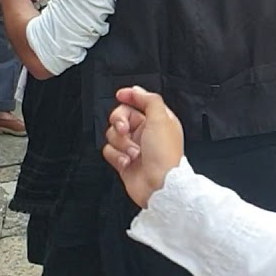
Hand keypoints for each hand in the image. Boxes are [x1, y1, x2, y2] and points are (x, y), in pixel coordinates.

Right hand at [102, 86, 185, 206]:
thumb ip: (149, 100)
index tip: (120, 95)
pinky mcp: (124, 160)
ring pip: (112, 134)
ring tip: (134, 152)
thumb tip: (136, 90)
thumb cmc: (165, 155)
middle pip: (120, 116)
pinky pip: (109, 151)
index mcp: (158, 120)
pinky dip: (117, 156)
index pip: (139, 101)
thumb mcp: (162, 119)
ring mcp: (134, 146)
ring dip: (121, 143)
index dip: (129, 97)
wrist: (160, 185)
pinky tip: (129, 162)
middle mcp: (145, 132)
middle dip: (119, 122)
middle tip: (125, 130)